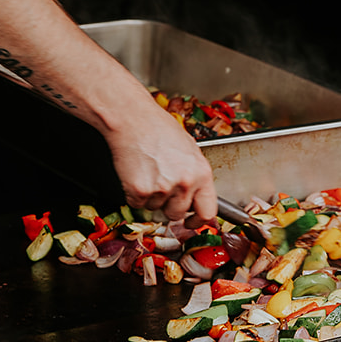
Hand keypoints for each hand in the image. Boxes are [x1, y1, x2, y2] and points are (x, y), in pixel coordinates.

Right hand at [103, 102, 218, 225]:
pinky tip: (137, 173)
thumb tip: (197, 197)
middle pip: (177, 214)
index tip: (192, 222)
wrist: (132, 119)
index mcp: (202, 173)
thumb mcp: (190, 150)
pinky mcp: (140, 191)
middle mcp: (185, 183)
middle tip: (161, 186)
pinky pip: (137, 204)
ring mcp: (162, 189)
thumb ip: (195, 176)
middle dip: (169, 205)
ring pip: (155, 210)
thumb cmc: (159, 128)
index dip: (198, 221)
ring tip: (148, 172)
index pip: (207, 212)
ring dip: (151, 198)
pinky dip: (134, 193)